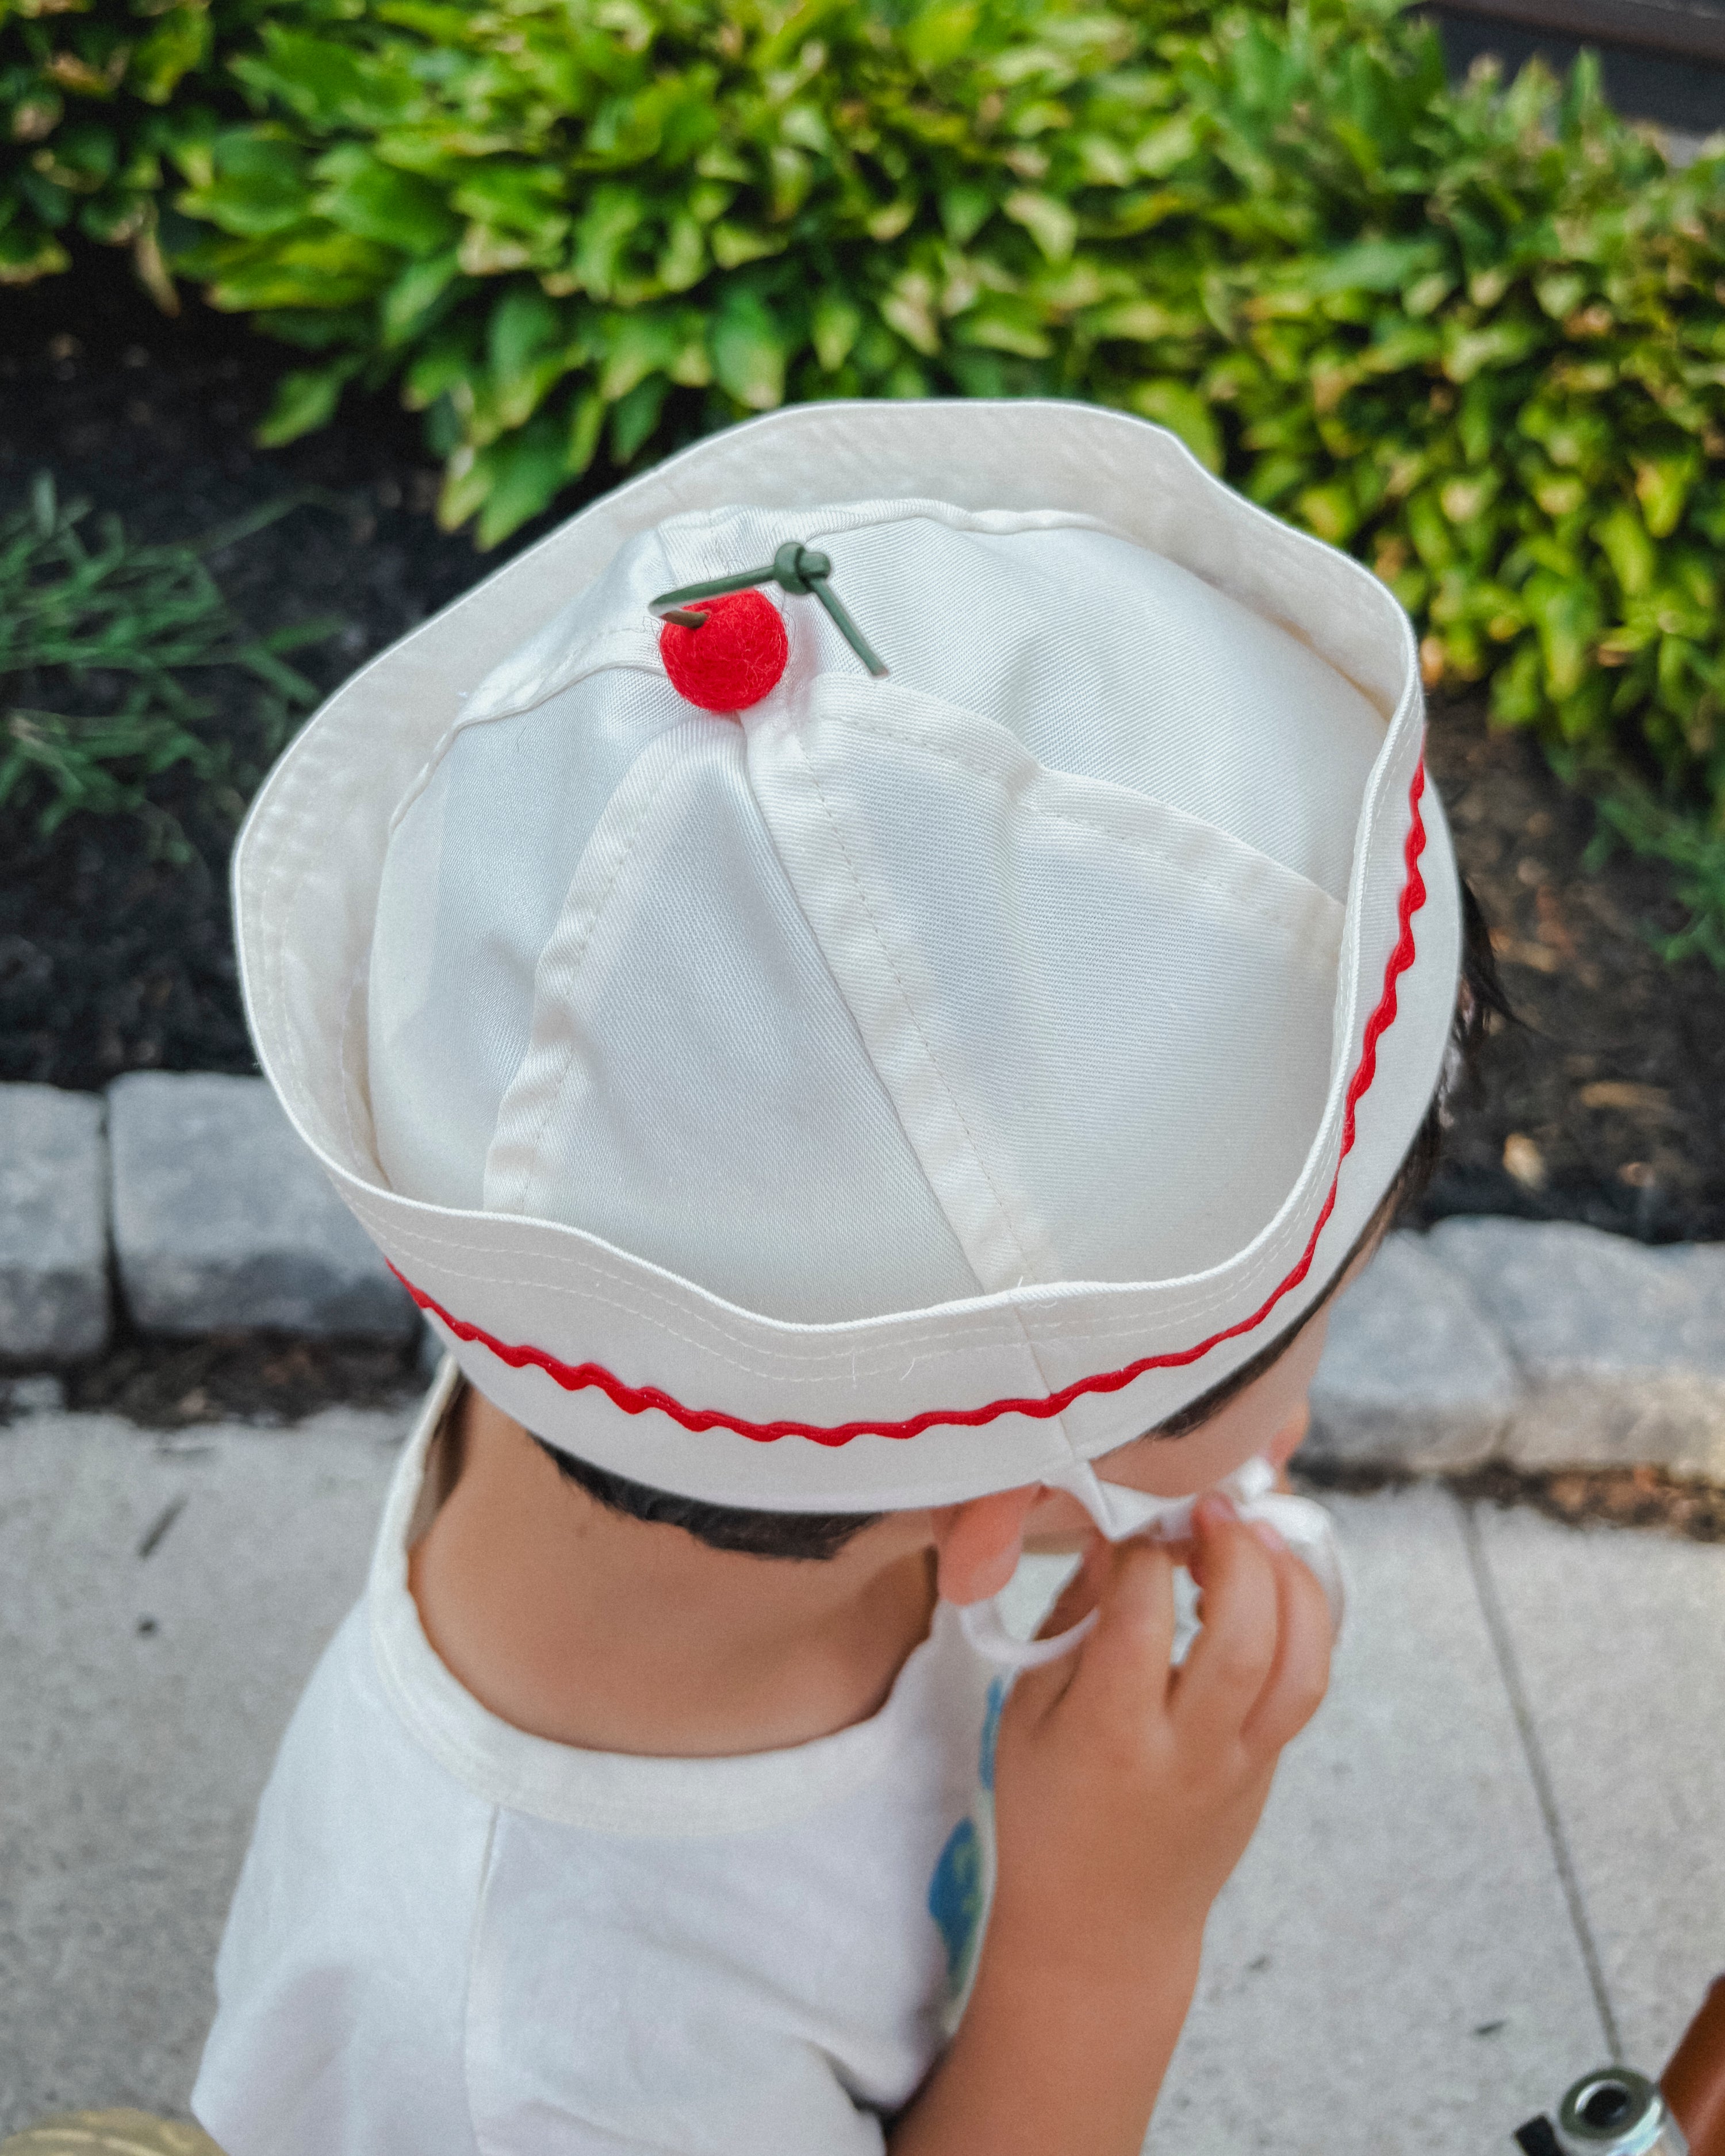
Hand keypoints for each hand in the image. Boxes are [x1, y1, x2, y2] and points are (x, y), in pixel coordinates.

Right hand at [988, 1493, 1333, 1991]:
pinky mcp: (1271, 1768)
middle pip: (1244, 1638)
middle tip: (1210, 1508)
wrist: (1103, 1928)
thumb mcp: (1027, 1715)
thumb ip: (1072, 1622)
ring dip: (1291, 1583)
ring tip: (1254, 1536)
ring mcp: (1242, 1765)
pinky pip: (1306, 1684)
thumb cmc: (1049, 1813)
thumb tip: (1111, 1537)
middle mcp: (1187, 1750)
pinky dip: (1302, 1620)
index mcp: (1109, 1733)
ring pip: (1303, 1665)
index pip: (1141, 1616)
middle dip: (1236, 1553)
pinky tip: (1270, 1582)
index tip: (1127, 1529)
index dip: (1140, 1552)